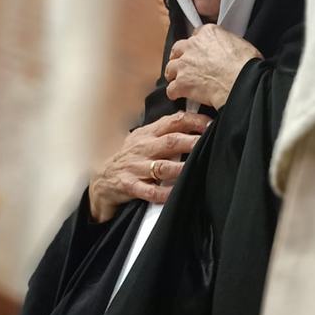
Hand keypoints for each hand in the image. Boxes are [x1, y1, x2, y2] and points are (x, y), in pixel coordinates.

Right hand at [88, 111, 209, 221]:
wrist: (102, 180)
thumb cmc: (130, 157)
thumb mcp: (143, 138)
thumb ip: (164, 130)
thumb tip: (194, 121)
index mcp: (148, 134)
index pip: (173, 121)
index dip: (193, 121)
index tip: (211, 124)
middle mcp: (143, 148)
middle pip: (170, 142)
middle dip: (191, 142)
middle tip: (210, 143)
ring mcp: (136, 167)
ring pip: (162, 167)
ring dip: (181, 168)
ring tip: (196, 168)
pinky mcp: (130, 186)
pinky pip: (150, 191)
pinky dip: (164, 193)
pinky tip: (175, 193)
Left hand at [165, 24, 260, 109]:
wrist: (243, 82)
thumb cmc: (247, 65)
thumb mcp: (240, 43)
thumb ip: (227, 43)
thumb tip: (229, 50)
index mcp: (209, 33)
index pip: (196, 34)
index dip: (197, 45)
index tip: (199, 51)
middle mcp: (193, 46)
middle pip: (178, 50)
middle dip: (180, 57)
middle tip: (185, 65)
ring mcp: (185, 64)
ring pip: (170, 68)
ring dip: (174, 74)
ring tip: (179, 81)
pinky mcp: (182, 83)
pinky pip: (171, 89)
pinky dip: (174, 93)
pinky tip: (179, 96)